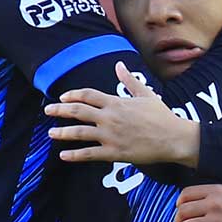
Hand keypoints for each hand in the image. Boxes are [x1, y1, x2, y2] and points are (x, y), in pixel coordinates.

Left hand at [48, 62, 200, 166]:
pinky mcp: (114, 153)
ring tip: (51, 132)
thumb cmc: (162, 116)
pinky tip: (63, 156)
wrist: (174, 138)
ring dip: (63, 132)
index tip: (63, 97)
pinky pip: (90, 154)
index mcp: (116, 102)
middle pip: (78, 111)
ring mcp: (110, 136)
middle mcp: (110, 118)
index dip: (73, 95)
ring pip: (80, 133)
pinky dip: (75, 155)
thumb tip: (119, 65)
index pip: (88, 95)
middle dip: (60, 110)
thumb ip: (129, 80)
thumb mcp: (146, 94)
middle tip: (47, 111)